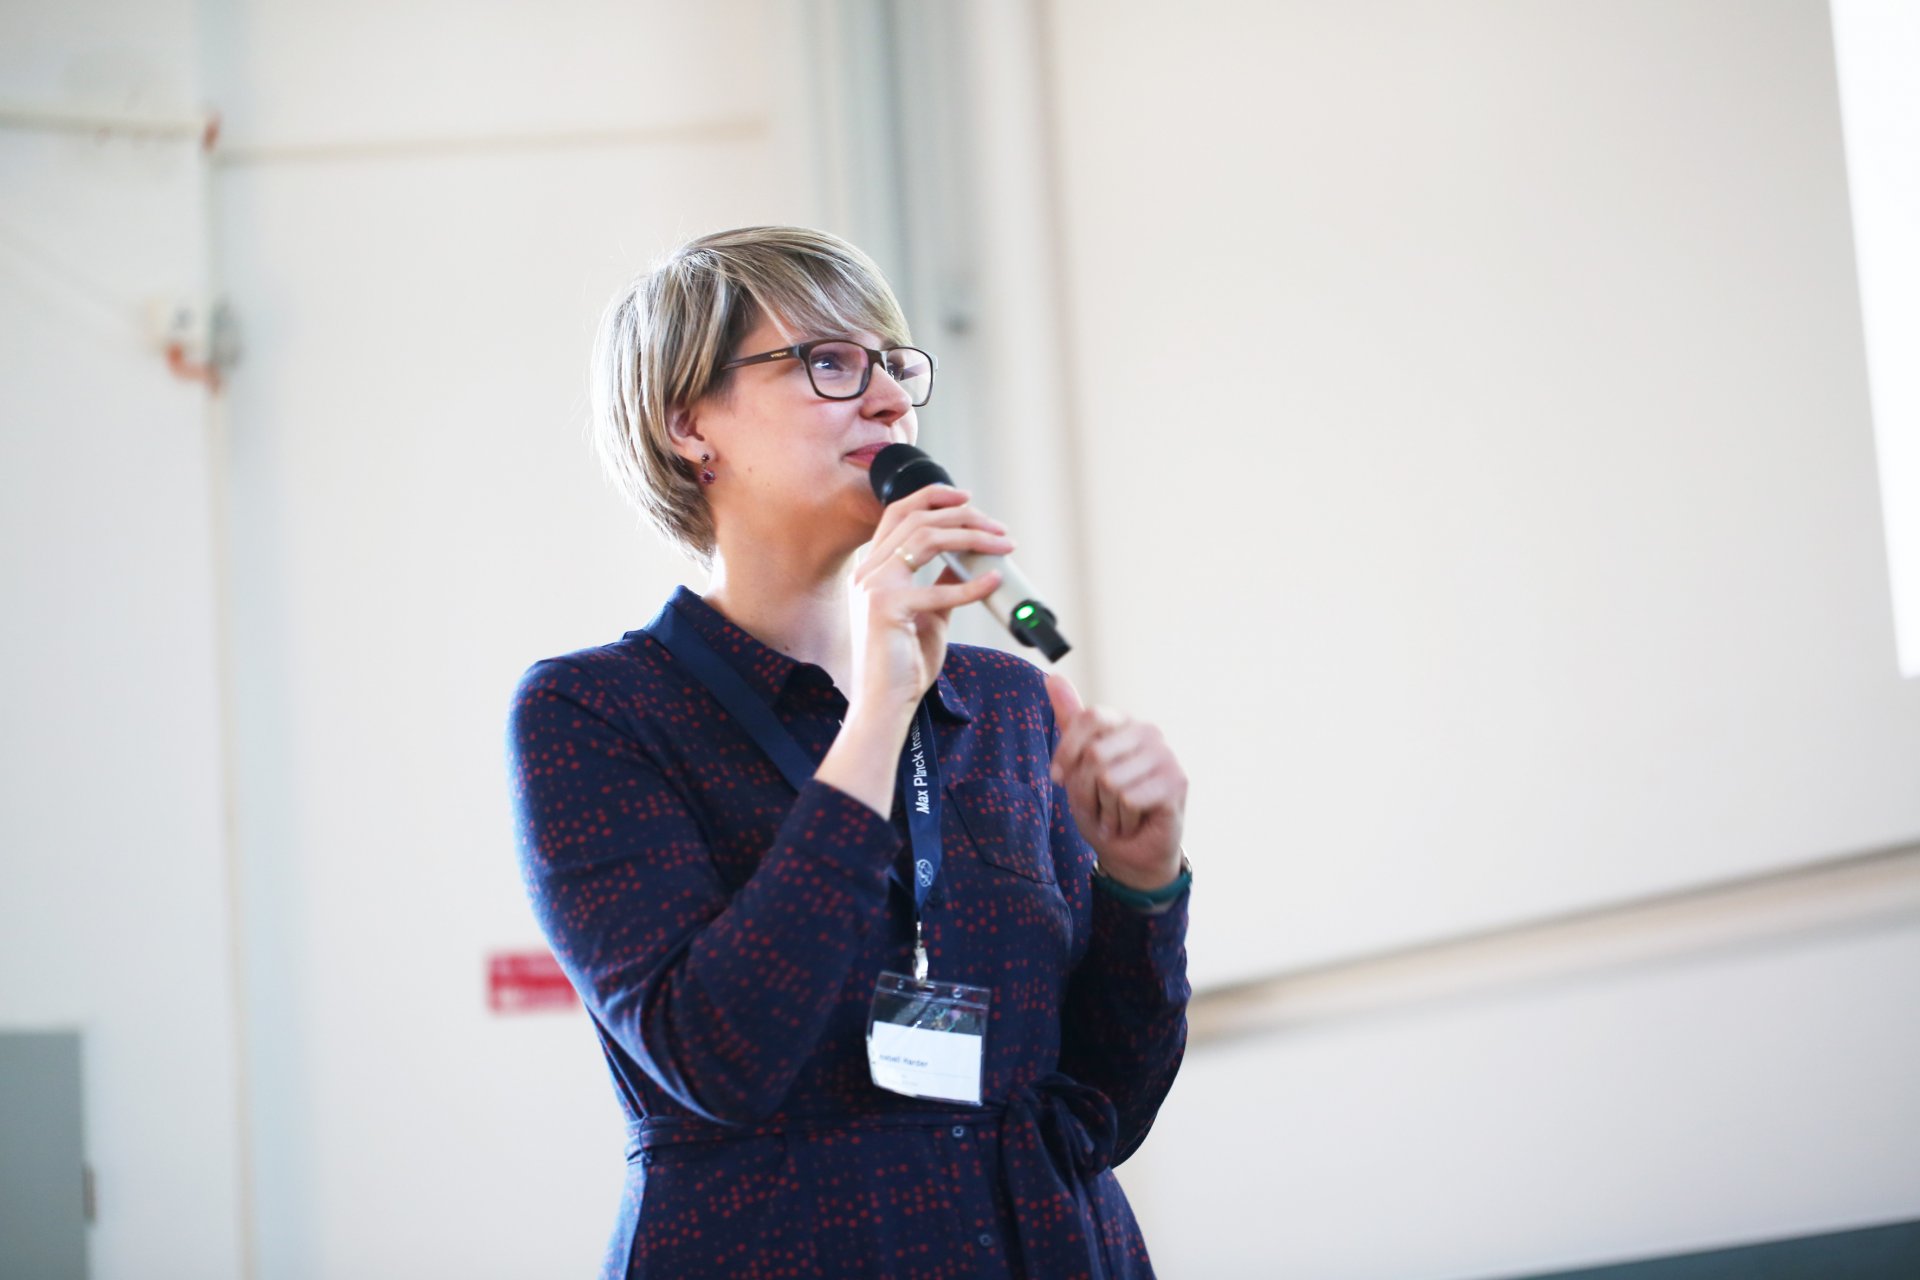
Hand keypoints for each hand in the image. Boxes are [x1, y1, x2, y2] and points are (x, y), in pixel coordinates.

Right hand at [847, 484, 1011, 722]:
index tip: (966, 498)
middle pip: (917, 519)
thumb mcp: (929, 615)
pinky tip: (994, 581)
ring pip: (927, 538)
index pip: (898, 513)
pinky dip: (972, 584)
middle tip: (998, 529)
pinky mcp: (887, 610)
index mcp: (873, 568)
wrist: (884, 704)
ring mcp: (873, 588)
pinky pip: (938, 589)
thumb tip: (965, 561)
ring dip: (972, 537)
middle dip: (963, 516)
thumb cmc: (904, 664)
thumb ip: (941, 584)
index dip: (932, 497)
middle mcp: (868, 571)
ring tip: (1003, 545)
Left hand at [1046, 674, 1186, 890]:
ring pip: (1110, 781)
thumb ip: (1070, 721)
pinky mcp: (1178, 781)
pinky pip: (1128, 799)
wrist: (1131, 850)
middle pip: (1095, 754)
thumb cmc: (1104, 805)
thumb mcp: (1077, 764)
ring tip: (1117, 814)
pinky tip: (1133, 821)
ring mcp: (1166, 755)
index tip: (1059, 778)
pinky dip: (1122, 819)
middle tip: (1100, 803)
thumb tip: (1053, 677)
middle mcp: (1147, 731)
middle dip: (1087, 790)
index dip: (1067, 752)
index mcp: (1123, 722)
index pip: (1088, 718)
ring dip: (1105, 809)